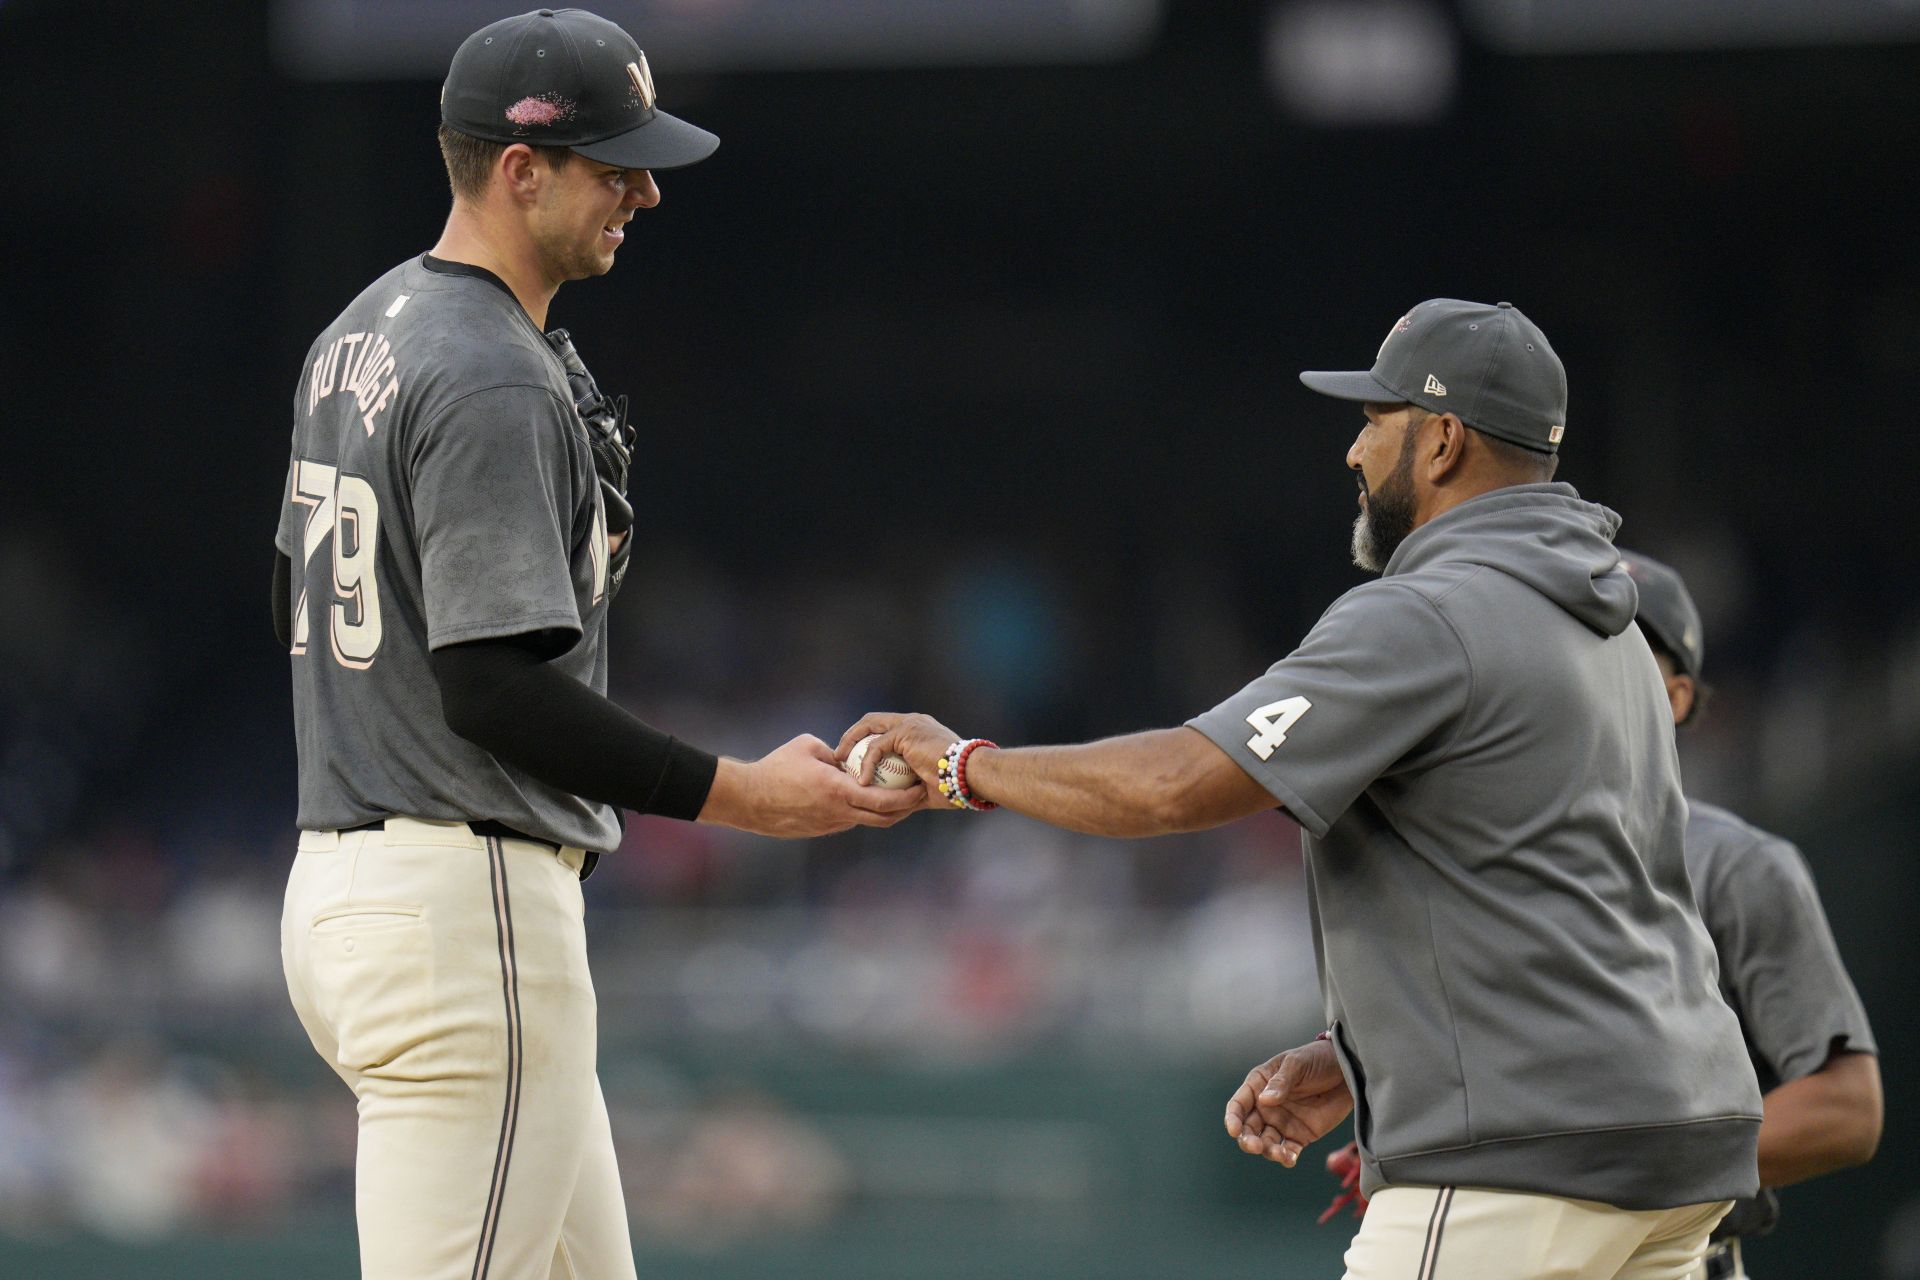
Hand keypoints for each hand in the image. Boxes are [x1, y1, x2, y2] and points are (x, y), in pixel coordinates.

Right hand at [699, 734, 922, 836]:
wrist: (749, 799)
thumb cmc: (777, 767)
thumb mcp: (809, 746)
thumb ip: (835, 751)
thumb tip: (849, 755)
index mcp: (840, 791)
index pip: (885, 800)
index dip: (906, 797)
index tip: (918, 787)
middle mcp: (839, 813)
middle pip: (884, 818)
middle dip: (904, 808)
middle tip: (915, 794)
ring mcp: (830, 825)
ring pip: (866, 821)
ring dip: (882, 811)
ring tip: (893, 794)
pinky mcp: (820, 830)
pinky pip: (848, 821)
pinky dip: (860, 811)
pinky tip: (860, 798)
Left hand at [835, 712, 964, 808]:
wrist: (972, 776)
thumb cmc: (956, 786)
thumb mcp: (924, 789)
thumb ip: (906, 791)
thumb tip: (892, 807)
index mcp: (918, 731)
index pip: (886, 728)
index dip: (866, 740)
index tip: (853, 758)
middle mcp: (913, 721)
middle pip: (872, 720)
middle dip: (852, 735)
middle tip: (839, 756)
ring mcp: (909, 724)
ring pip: (869, 726)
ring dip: (851, 743)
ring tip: (840, 762)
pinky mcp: (905, 732)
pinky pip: (876, 748)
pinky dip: (866, 764)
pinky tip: (861, 780)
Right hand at [1223, 1038, 1353, 1167]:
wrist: (1348, 1071)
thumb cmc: (1318, 1059)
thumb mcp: (1298, 1064)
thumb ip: (1281, 1081)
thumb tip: (1264, 1100)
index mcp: (1259, 1085)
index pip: (1238, 1105)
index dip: (1233, 1118)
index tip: (1234, 1130)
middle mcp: (1266, 1107)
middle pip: (1248, 1128)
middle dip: (1248, 1140)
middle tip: (1255, 1146)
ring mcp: (1282, 1123)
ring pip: (1267, 1143)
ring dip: (1268, 1151)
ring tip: (1280, 1155)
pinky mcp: (1300, 1136)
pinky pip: (1288, 1150)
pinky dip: (1286, 1157)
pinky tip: (1289, 1159)